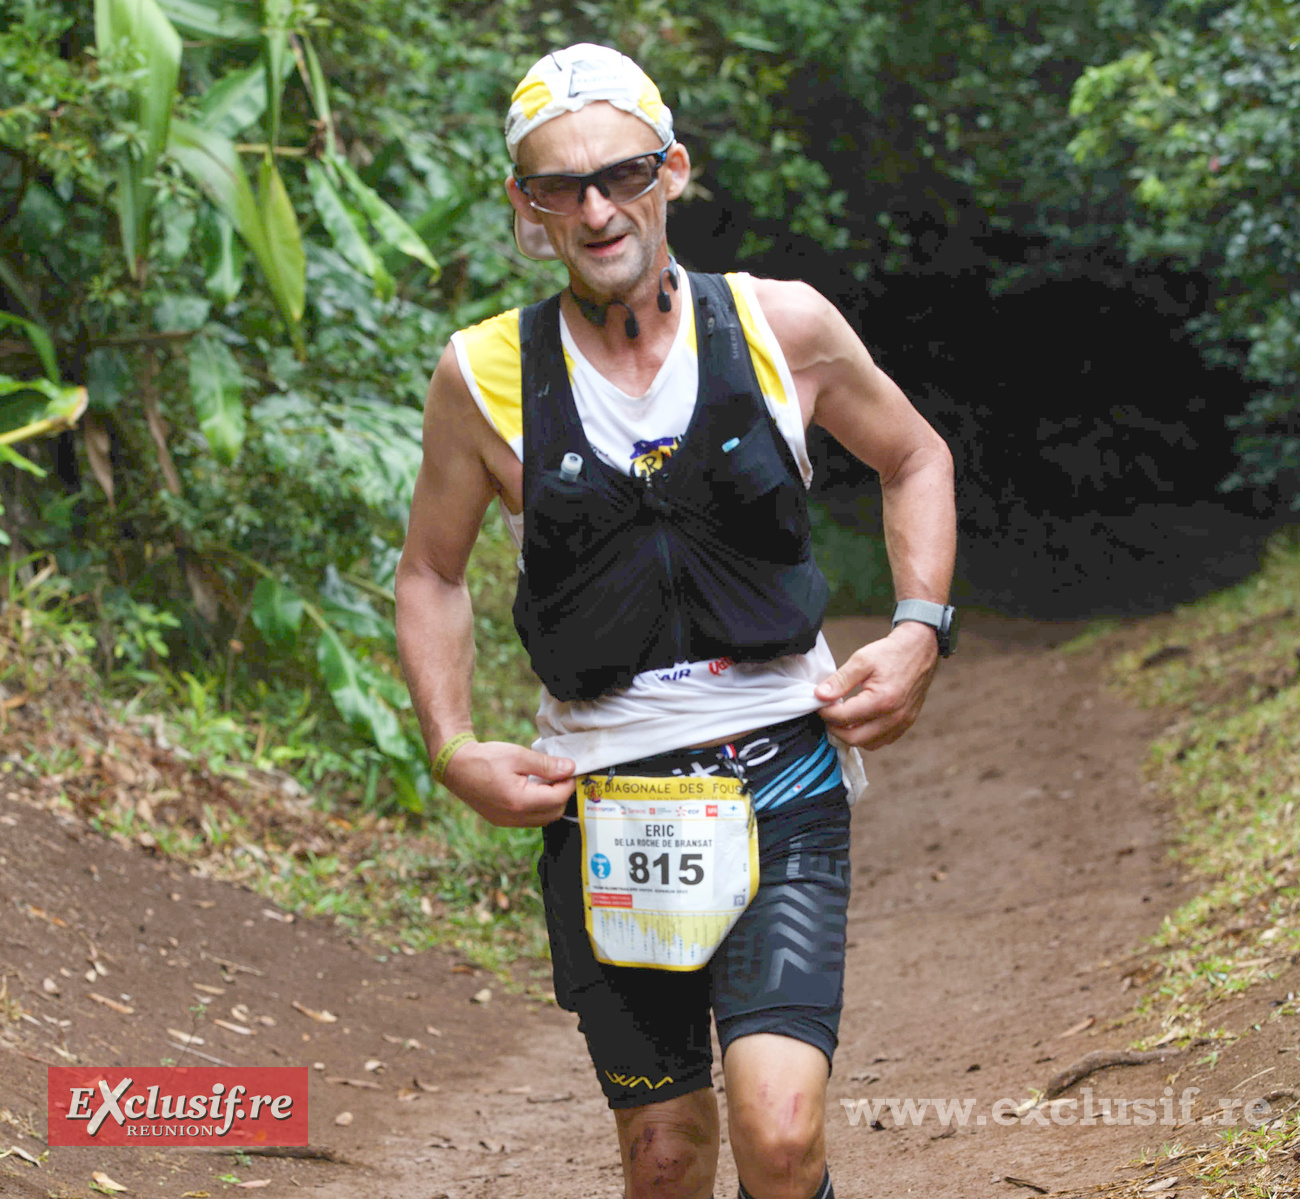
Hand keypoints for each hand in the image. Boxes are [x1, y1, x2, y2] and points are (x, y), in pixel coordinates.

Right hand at [443, 740, 574, 826]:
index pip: (558, 799)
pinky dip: (538, 807)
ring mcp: (506, 822)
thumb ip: (546, 765)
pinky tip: (533, 789)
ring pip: (543, 819)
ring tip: (547, 781)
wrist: (455, 766)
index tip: (569, 769)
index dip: (568, 783)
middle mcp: (514, 817)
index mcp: (519, 801)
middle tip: (560, 775)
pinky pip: (529, 820)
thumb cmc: (485, 758)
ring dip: (551, 803)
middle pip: (554, 813)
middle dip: (562, 795)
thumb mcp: (518, 755)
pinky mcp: (501, 821)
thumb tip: (570, 768)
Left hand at [814, 621, 939, 749]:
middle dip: (835, 728)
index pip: (843, 718)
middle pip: (854, 738)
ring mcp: (902, 722)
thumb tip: (819, 695)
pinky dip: (867, 736)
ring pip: (868, 744)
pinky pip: (882, 741)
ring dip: (851, 735)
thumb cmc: (891, 653)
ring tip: (843, 717)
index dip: (825, 712)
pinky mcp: (907, 723)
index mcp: (882, 700)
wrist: (919, 650)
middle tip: (828, 714)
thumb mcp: (861, 660)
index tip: (819, 704)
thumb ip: (839, 680)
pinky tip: (859, 721)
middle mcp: (894, 716)